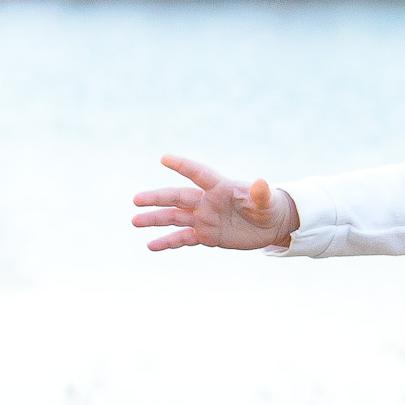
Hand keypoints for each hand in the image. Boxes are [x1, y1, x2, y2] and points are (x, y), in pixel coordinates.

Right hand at [132, 156, 299, 250]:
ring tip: (135, 221)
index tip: (164, 158)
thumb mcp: (267, 202)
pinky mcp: (205, 235)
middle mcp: (207, 201)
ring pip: (174, 217)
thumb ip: (260, 194)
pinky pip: (183, 238)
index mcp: (220, 188)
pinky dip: (168, 242)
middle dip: (157, 198)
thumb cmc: (268, 207)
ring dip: (155, 219)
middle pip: (178, 197)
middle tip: (136, 200)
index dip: (183, 166)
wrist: (269, 225)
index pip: (199, 174)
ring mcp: (203, 218)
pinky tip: (151, 246)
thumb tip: (261, 183)